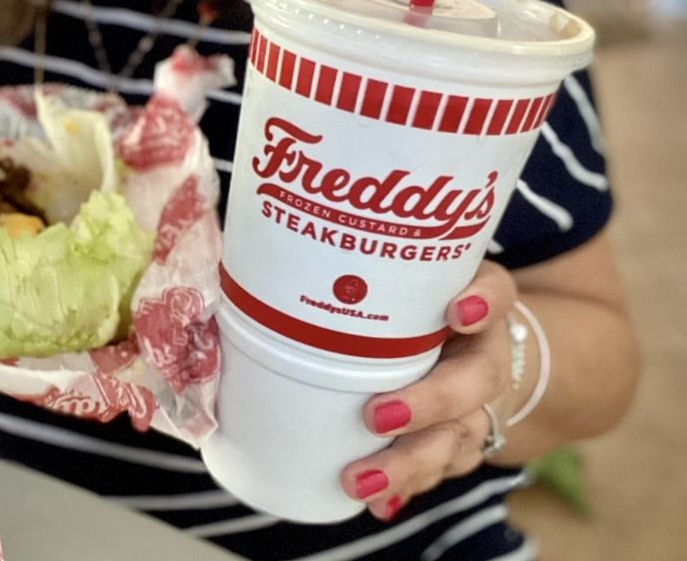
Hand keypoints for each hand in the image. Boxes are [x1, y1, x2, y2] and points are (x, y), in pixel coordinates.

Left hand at [340, 261, 518, 520]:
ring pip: (458, 437)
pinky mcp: (461, 443)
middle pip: (474, 381)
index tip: (457, 311)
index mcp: (478, 305)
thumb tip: (272, 267)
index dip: (482, 302)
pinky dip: (408, 487)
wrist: (477, 349)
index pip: (496, 292)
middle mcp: (485, 355)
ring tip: (361, 480)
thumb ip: (362, 267)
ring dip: (411, 461)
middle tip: (377, 416)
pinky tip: (376, 502)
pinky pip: (441, 469)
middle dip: (429, 403)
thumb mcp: (406, 275)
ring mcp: (478, 406)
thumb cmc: (420, 303)